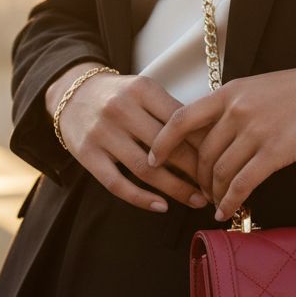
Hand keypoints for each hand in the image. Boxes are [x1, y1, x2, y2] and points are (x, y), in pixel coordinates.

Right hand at [52, 69, 212, 211]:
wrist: (72, 92)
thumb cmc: (120, 95)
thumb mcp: (145, 90)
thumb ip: (171, 110)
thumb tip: (212, 139)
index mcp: (142, 89)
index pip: (181, 122)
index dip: (205, 145)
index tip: (223, 161)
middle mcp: (121, 109)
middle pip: (167, 147)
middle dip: (196, 171)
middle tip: (215, 186)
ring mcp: (102, 133)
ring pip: (146, 169)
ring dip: (175, 189)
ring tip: (196, 200)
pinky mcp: (86, 154)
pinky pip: (116, 183)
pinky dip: (141, 198)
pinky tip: (161, 206)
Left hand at [147, 47, 295, 220]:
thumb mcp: (261, 88)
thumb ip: (236, 107)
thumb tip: (216, 133)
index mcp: (231, 92)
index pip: (181, 118)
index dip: (162, 142)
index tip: (152, 159)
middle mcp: (237, 110)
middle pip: (201, 153)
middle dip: (196, 178)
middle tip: (198, 193)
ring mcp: (256, 131)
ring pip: (220, 172)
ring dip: (214, 193)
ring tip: (214, 204)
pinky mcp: (276, 151)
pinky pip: (243, 183)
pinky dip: (231, 201)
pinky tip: (228, 211)